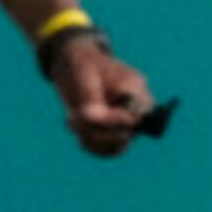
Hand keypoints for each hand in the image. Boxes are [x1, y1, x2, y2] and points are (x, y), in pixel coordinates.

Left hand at [47, 29, 158, 158]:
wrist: (74, 61)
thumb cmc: (81, 64)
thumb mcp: (83, 78)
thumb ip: (93, 103)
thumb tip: (96, 122)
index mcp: (136, 89)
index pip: (137, 117)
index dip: (113, 122)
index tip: (87, 113)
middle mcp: (136, 108)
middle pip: (126, 136)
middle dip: (95, 132)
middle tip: (74, 117)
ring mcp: (126, 121)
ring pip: (117, 147)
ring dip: (90, 140)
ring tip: (74, 122)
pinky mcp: (115, 130)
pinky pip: (108, 149)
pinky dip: (90, 144)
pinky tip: (77, 128)